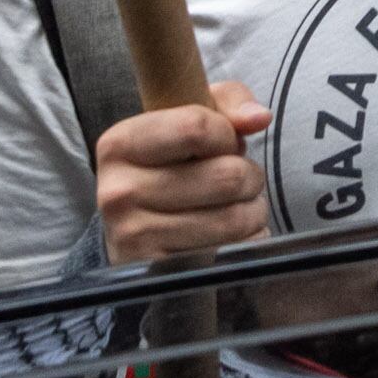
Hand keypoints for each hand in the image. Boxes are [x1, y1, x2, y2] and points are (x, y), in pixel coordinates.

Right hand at [94, 82, 275, 264]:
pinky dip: (246, 242)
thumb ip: (227, 102)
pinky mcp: (160, 274)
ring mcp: (135, 238)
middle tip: (237, 180)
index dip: (227, 134)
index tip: (223, 143)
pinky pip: (232, 253)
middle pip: (226, 175)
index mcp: (119, 145)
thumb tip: (259, 118)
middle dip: (248, 175)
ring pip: (234, 217)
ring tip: (236, 206)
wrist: (137, 235)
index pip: (196, 127)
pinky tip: (229, 237)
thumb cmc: (172, 167)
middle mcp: (118, 193)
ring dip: (252, 210)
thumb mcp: (188, 121)